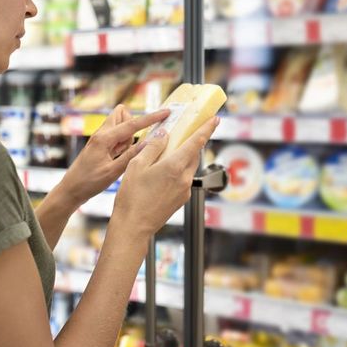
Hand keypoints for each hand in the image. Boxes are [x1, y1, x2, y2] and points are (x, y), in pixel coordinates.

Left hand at [57, 105, 170, 206]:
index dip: (151, 118)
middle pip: (123, 114)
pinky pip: (116, 137)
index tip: (166, 112)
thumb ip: (131, 156)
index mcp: (104, 138)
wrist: (70, 190)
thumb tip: (149, 142)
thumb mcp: (113, 172)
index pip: (133, 124)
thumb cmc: (89, 183)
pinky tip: (116, 159)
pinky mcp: (100, 145)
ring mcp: (100, 139)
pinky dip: (122, 144)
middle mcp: (101, 134)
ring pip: (120, 125)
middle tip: (130, 145)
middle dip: (133, 124)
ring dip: (127, 136)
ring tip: (120, 156)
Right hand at [112, 116, 219, 239]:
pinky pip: (183, 179)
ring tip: (168, 153)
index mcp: (175, 167)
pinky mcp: (180, 199)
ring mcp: (184, 190)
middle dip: (192, 143)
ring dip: (183, 157)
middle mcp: (184, 178)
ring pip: (188, 167)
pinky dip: (178, 171)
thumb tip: (164, 135)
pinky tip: (163, 172)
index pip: (196, 142)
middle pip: (194, 154)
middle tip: (185, 133)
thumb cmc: (132, 198)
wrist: (133, 227)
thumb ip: (153, 147)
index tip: (215, 119)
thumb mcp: (137, 165)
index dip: (207, 129)